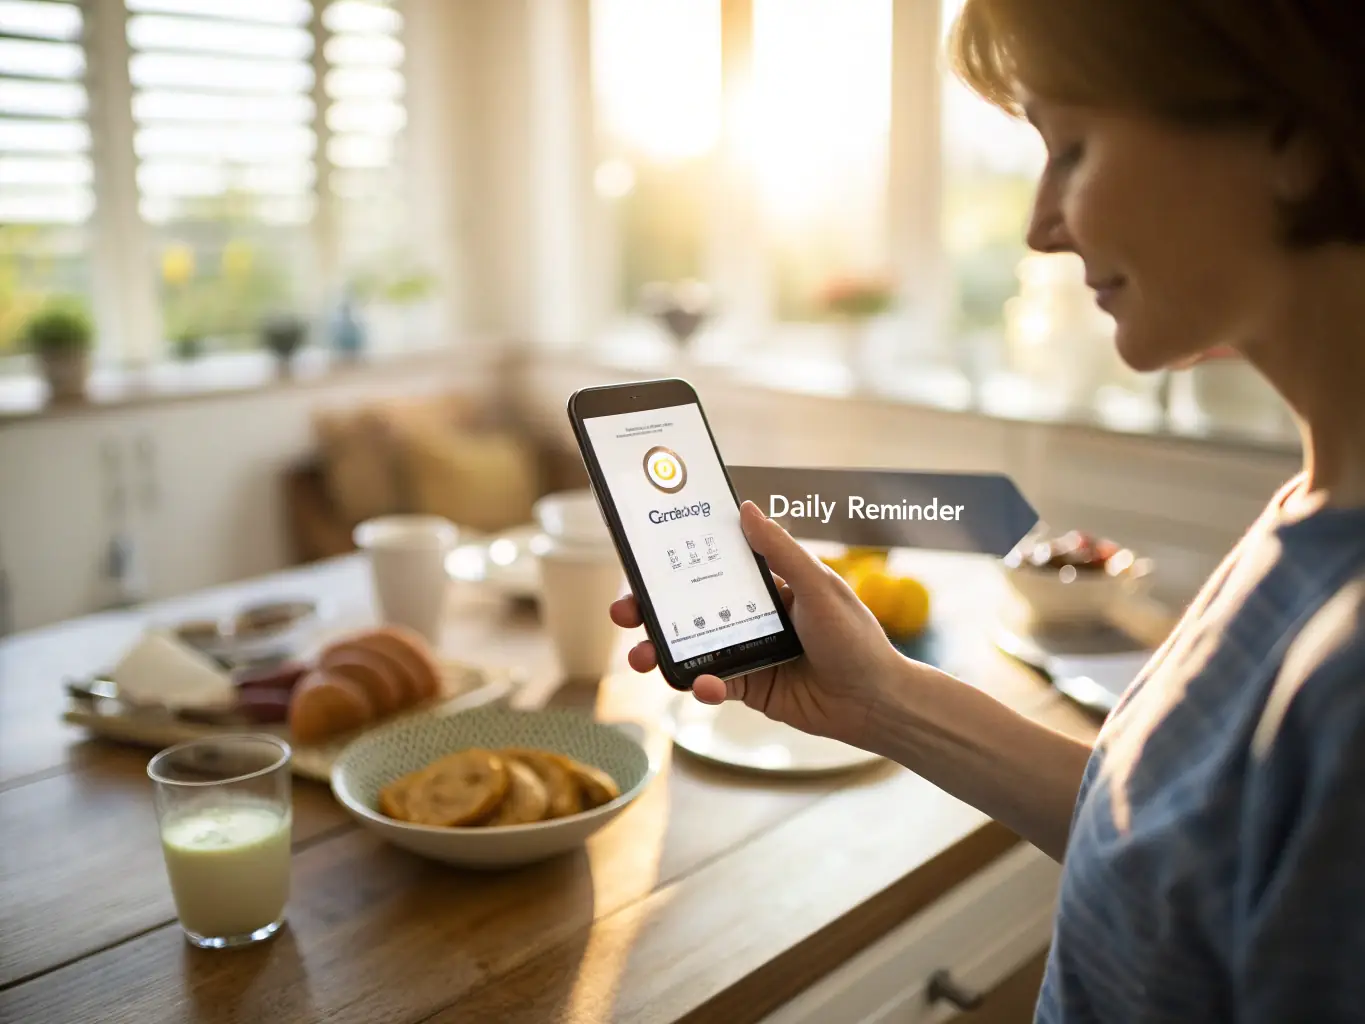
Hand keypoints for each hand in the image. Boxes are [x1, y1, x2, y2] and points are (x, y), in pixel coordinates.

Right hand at [609, 501, 905, 747]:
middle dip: (648, 609)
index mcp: (766, 584)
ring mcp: (746, 652)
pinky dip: (702, 684)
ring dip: (659, 650)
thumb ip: (781, 552)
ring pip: (690, 647)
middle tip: (623, 611)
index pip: (711, 566)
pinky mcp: (748, 688)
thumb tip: (746, 509)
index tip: (641, 557)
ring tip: (639, 656)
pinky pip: (713, 683)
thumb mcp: (819, 587)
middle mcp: (750, 615)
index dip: (675, 562)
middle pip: (687, 608)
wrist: (877, 702)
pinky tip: (706, 684)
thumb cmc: (856, 638)